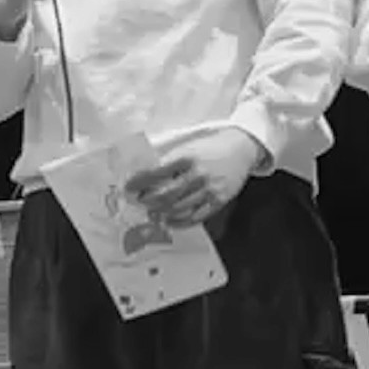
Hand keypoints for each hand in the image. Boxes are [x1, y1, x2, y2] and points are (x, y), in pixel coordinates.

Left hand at [127, 127, 265, 229]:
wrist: (241, 149)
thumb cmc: (210, 148)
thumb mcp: (188, 147)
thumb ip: (169, 160)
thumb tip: (144, 174)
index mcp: (187, 157)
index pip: (156, 172)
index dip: (139, 182)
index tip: (128, 188)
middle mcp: (197, 174)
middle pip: (165, 194)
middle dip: (148, 201)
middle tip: (139, 202)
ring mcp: (209, 189)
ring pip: (178, 208)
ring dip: (161, 212)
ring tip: (152, 212)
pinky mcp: (218, 201)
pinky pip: (195, 217)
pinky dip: (179, 222)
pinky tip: (169, 221)